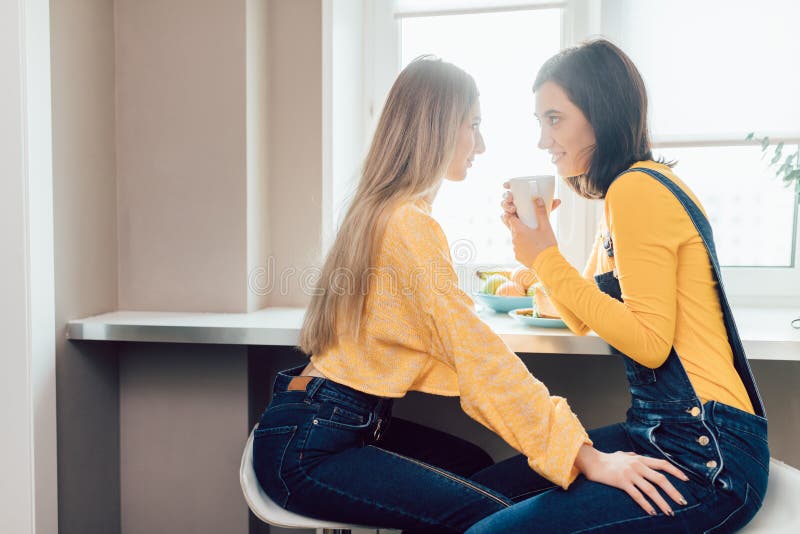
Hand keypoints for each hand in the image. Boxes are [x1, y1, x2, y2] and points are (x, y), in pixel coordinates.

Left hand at [500, 182, 561, 266]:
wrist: (548, 265)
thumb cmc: (547, 245)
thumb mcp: (545, 227)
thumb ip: (541, 212)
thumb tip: (538, 199)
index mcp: (519, 230)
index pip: (509, 218)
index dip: (513, 214)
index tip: (518, 213)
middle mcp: (514, 240)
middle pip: (512, 228)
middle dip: (518, 224)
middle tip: (527, 223)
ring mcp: (515, 249)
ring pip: (515, 238)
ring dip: (521, 235)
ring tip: (532, 235)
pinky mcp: (518, 256)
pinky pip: (518, 248)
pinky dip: (523, 246)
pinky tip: (532, 246)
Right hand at [574, 445, 688, 516]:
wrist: (591, 461)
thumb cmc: (607, 459)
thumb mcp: (622, 455)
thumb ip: (632, 456)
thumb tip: (638, 455)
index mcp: (639, 459)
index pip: (663, 464)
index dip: (676, 471)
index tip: (686, 480)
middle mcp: (637, 465)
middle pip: (660, 479)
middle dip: (673, 492)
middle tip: (682, 502)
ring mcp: (630, 474)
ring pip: (651, 490)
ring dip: (662, 502)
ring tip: (669, 512)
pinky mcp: (621, 482)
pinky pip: (637, 495)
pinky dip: (646, 505)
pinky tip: (652, 512)